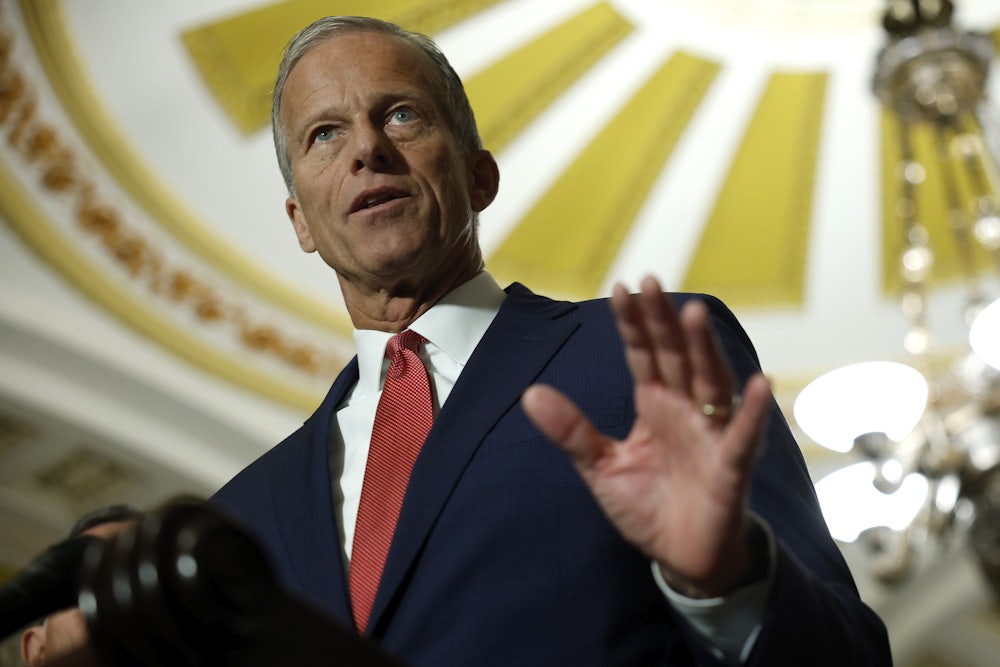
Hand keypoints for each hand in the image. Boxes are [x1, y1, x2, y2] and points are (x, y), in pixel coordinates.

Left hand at [521, 275, 771, 597]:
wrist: (682, 556)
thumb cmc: (648, 506)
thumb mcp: (601, 466)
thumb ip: (571, 430)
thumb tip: (529, 393)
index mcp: (654, 404)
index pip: (642, 355)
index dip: (633, 324)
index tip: (622, 287)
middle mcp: (685, 409)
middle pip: (676, 356)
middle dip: (664, 321)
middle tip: (652, 280)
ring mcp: (711, 434)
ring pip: (709, 382)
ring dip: (703, 349)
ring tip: (694, 314)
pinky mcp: (732, 467)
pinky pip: (744, 437)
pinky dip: (752, 413)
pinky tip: (758, 385)